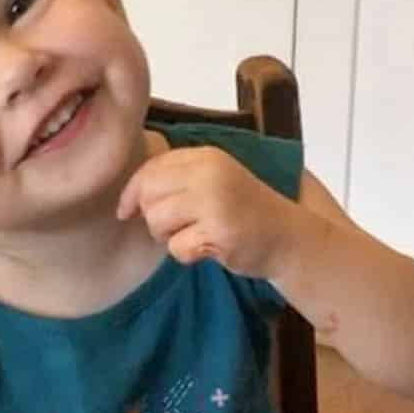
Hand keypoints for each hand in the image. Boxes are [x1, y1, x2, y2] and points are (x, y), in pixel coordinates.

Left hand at [117, 147, 300, 277]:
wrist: (287, 237)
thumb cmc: (244, 211)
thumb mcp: (214, 181)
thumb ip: (178, 179)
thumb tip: (130, 198)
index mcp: (206, 156)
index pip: (150, 168)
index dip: (132, 192)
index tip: (126, 211)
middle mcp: (209, 174)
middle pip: (148, 196)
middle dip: (153, 217)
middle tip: (176, 227)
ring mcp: (215, 202)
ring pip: (157, 221)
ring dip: (169, 237)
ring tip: (195, 236)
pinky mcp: (219, 232)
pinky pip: (177, 248)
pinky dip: (187, 255)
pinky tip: (208, 249)